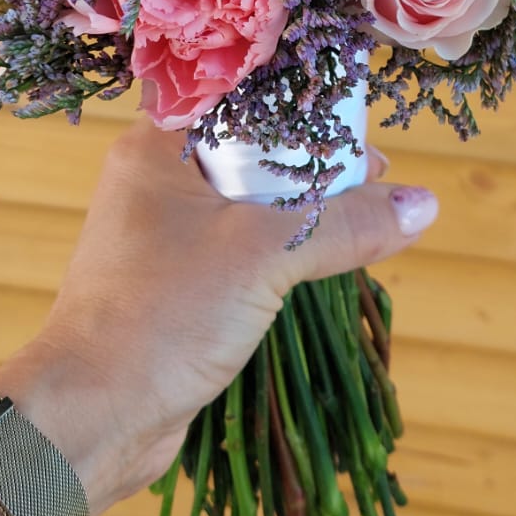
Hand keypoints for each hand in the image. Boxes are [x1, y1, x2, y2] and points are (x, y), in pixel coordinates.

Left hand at [0, 122, 437, 515]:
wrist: (92, 416)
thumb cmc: (162, 316)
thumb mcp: (263, 256)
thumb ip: (344, 224)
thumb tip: (422, 205)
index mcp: (156, 148)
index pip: (239, 99)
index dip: (301, 106)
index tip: (358, 127)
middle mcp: (155, 182)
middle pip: (251, 151)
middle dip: (313, 165)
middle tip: (375, 177)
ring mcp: (164, 237)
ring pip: (249, 206)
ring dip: (302, 213)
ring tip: (363, 220)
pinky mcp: (177, 286)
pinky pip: (240, 251)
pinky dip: (281, 253)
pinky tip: (323, 263)